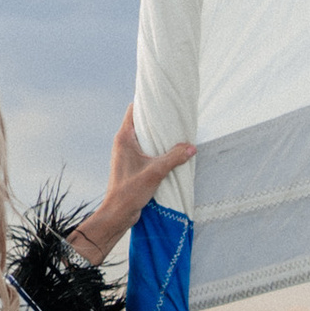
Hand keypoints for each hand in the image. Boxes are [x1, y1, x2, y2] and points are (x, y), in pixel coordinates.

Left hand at [72, 106, 195, 261]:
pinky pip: (146, 150)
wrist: (118, 212)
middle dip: (156, 118)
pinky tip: (171, 150)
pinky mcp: (132, 165)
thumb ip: (174, 157)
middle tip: (174, 114)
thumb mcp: (156, 171)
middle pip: (140, 122)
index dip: (146, 102)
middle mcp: (123, 143)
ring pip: (144, 137)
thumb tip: (192, 147)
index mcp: (124, 138)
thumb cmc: (130, 191)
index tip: (161, 98)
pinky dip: (157, 147)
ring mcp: (127, 154)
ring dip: (158, 135)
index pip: (133, 111)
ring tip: (175, 131)